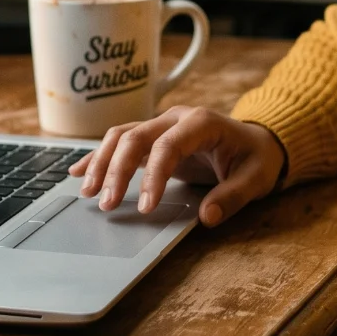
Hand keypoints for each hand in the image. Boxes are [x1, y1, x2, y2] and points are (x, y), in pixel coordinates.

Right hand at [68, 106, 286, 226]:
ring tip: (88, 193)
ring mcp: (162, 124)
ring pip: (122, 136)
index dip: (152, 176)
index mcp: (201, 123)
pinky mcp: (154, 137)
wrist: (258, 142)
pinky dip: (99, 156)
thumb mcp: (255, 179)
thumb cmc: (256, 159)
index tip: (145, 208)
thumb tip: (207, 217)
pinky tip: (78, 172)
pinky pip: (121, 141)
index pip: (167, 146)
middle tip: (106, 205)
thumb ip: (232, 197)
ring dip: (102, 163)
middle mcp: (176, 118)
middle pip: (135, 137)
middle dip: (116, 170)